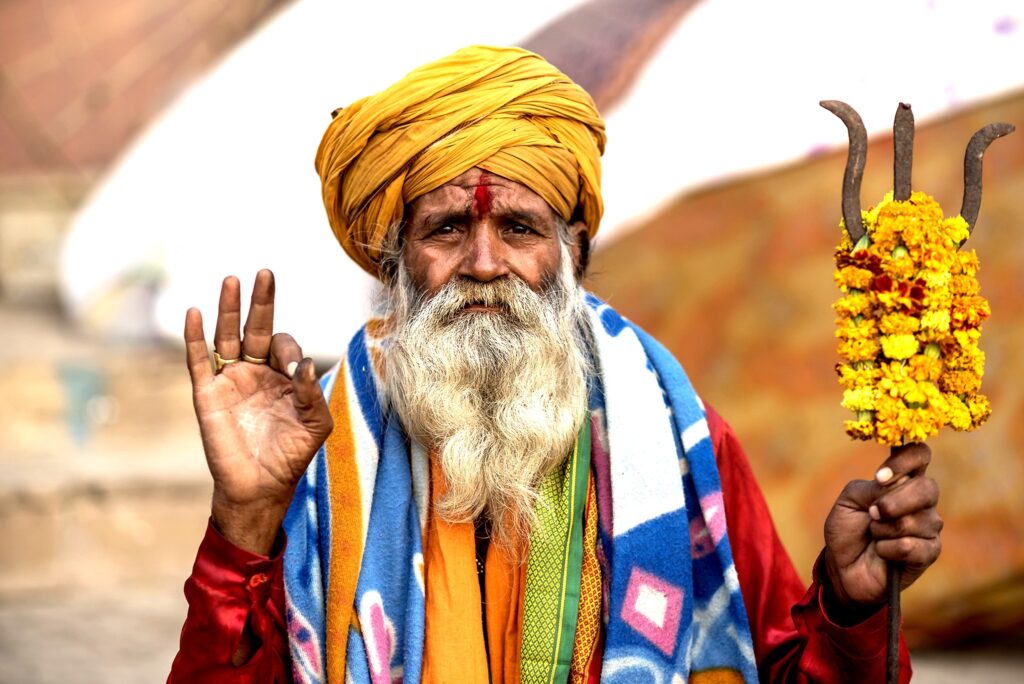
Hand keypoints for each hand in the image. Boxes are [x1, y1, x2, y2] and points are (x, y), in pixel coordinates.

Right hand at [184, 269, 332, 553]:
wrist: (260, 486)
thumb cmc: (291, 455)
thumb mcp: (315, 423)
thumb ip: (313, 392)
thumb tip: (306, 362)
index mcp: (282, 376)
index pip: (284, 345)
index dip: (289, 350)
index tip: (292, 369)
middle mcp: (255, 372)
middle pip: (255, 327)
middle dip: (260, 301)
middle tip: (265, 273)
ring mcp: (229, 380)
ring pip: (227, 336)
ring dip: (229, 309)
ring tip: (233, 280)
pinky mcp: (207, 394)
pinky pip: (199, 360)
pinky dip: (195, 337)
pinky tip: (196, 313)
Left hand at [823, 443, 941, 619]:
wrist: (843, 568)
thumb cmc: (847, 531)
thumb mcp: (848, 502)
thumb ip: (869, 488)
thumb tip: (891, 484)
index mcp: (902, 481)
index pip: (920, 455)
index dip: (905, 460)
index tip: (880, 477)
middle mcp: (921, 501)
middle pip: (927, 488)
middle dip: (893, 502)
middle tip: (873, 513)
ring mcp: (929, 527)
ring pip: (915, 520)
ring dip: (883, 529)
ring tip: (874, 536)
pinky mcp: (929, 552)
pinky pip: (911, 545)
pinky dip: (887, 549)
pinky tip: (882, 552)